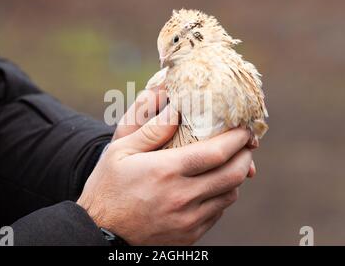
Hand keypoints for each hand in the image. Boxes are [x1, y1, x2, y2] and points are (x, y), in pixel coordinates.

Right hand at [77, 90, 253, 244]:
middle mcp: (182, 197)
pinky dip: (221, 196)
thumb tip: (175, 109)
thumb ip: (150, 130)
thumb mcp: (119, 152)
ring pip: (229, 195)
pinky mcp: (189, 235)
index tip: (244, 129)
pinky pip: (218, 213)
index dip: (238, 138)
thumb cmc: (107, 188)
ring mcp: (188, 220)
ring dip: (235, 177)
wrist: (99, 232)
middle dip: (245, 156)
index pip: (217, 152)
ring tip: (228, 164)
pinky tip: (211, 187)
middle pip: (233, 174)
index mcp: (166, 171)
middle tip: (245, 145)